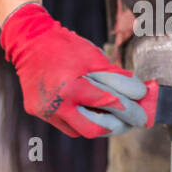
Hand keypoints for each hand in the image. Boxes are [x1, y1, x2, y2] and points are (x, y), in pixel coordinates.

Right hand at [0, 3, 157, 138]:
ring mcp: (45, 111)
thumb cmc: (63, 46)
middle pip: (94, 130)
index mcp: (71, 88)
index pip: (109, 104)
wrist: (28, 41)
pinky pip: (65, 123)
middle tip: (131, 120)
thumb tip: (138, 92)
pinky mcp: (38, 112)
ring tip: (113, 114)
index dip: (131, 108)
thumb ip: (116, 76)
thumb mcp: (94, 56)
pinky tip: (89, 109)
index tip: (143, 108)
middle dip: (117, 126)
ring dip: (99, 124)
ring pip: (79, 130)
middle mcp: (56, 104)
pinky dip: (80, 118)